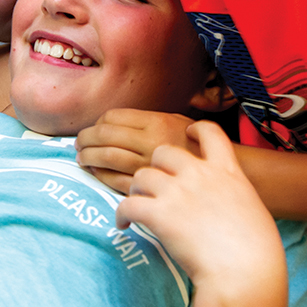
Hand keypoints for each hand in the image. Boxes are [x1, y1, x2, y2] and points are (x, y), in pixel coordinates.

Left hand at [75, 109, 196, 193]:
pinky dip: (101, 176)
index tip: (93, 128)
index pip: (115, 117)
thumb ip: (152, 120)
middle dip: (86, 138)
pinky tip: (96, 174)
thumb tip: (116, 121)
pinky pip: (116, 182)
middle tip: (79, 143)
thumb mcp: (181, 122)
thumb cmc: (201, 150)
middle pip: (106, 135)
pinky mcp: (149, 189)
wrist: (228, 178)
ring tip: (82, 158)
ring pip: (107, 158)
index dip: (98, 122)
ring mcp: (149, 167)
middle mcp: (151, 142)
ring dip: (89, 157)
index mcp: (158, 122)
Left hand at [115, 122, 287, 306]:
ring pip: (142, 176)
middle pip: (164, 151)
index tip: (188, 132)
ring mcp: (178, 192)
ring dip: (136, 189)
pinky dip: (122, 214)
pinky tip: (125, 224)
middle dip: (156, 165)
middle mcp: (200, 174)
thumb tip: (226, 203)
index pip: (210, 133)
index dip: (196, 129)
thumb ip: (233, 195)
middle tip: (155, 184)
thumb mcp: (252, 207)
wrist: (244, 270)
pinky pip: (128, 204)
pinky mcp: (160, 214)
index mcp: (227, 171)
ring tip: (138, 205)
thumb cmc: (256, 249)